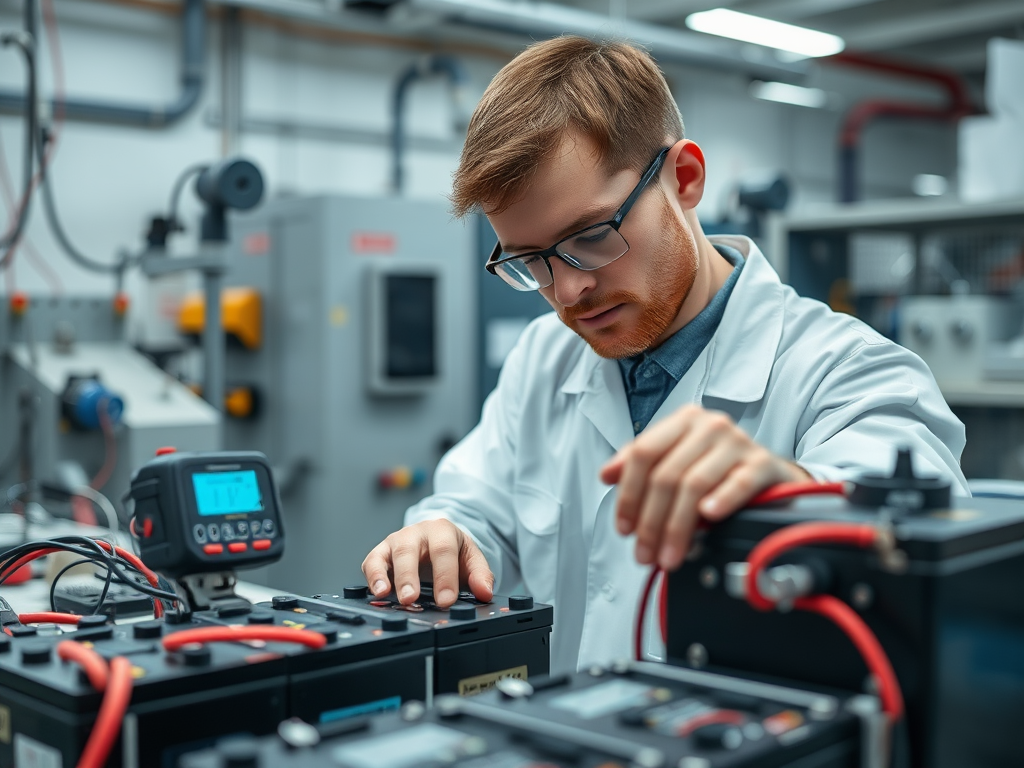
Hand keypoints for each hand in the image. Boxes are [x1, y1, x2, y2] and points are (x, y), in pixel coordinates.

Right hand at [361, 519, 493, 607]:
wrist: (437, 539)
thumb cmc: (453, 551)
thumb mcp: (471, 559)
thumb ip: (480, 575)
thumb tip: (484, 592)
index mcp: (442, 530)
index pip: (443, 550)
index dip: (445, 576)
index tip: (446, 600)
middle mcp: (416, 532)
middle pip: (409, 549)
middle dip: (409, 576)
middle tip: (411, 599)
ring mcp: (396, 541)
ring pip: (388, 554)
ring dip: (385, 575)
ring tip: (385, 594)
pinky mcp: (381, 553)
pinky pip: (371, 562)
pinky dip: (372, 576)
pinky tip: (377, 592)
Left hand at [600, 404, 808, 571]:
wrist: (768, 474)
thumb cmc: (716, 468)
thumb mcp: (675, 460)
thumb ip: (638, 465)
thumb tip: (607, 475)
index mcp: (682, 420)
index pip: (643, 454)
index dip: (629, 494)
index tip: (624, 528)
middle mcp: (709, 426)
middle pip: (666, 475)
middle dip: (651, 522)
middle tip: (645, 553)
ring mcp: (738, 442)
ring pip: (695, 485)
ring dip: (677, 527)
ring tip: (669, 556)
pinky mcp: (763, 463)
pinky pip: (739, 482)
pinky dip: (721, 500)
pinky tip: (708, 518)